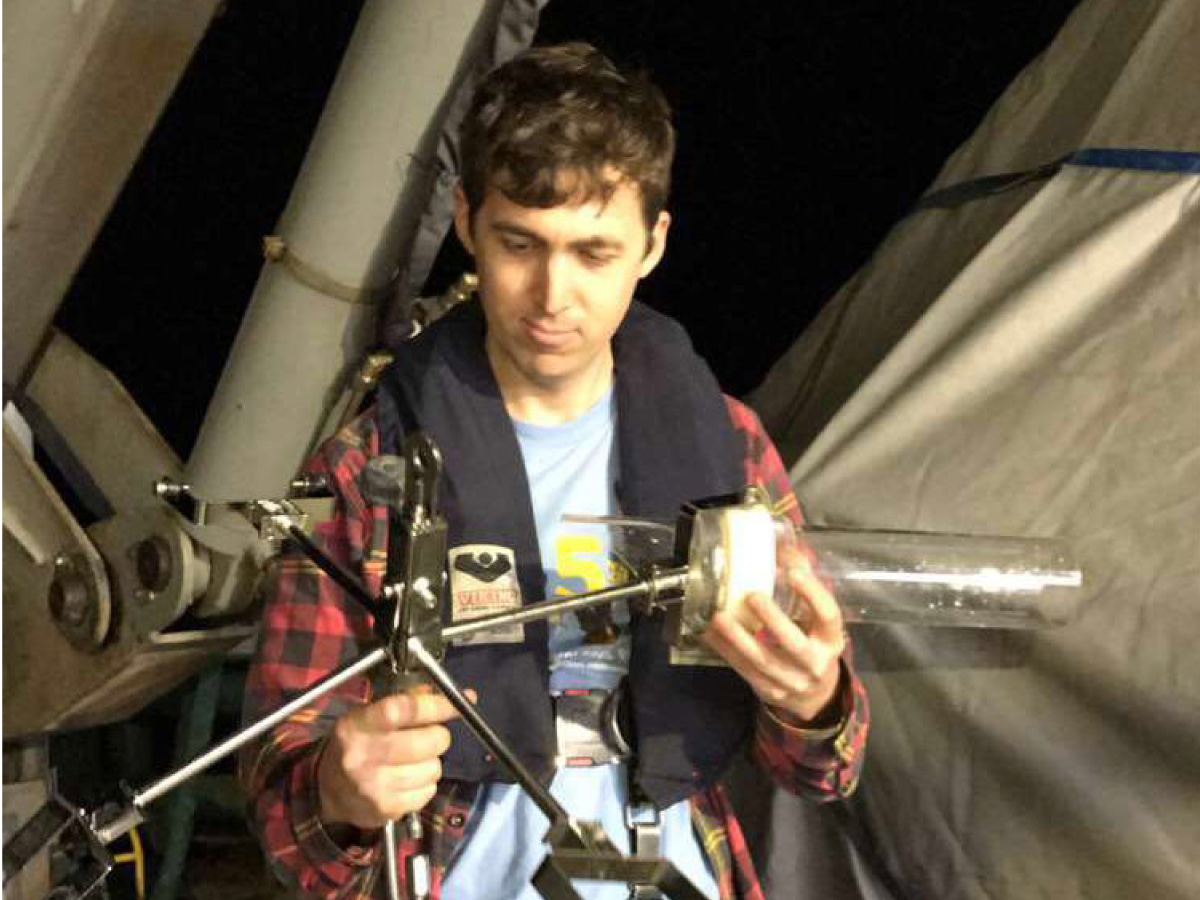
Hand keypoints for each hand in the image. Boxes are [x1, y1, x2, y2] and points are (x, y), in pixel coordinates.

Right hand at [317, 688, 467, 828]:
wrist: (328, 790)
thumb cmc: (356, 745)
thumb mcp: (369, 716)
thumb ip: (406, 702)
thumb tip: (447, 696)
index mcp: (359, 725)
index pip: (406, 709)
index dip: (437, 706)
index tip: (457, 705)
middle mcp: (364, 755)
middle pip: (428, 741)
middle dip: (438, 737)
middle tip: (429, 738)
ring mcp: (374, 785)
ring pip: (433, 768)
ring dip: (431, 763)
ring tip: (414, 762)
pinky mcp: (385, 809)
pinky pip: (428, 792)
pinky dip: (425, 785)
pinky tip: (409, 781)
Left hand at [703, 554, 845, 724]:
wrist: (815, 696)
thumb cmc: (813, 645)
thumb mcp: (817, 622)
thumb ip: (804, 588)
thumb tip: (785, 546)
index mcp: (831, 639)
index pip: (828, 615)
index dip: (812, 594)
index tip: (793, 572)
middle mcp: (815, 663)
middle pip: (794, 643)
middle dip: (773, 619)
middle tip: (753, 595)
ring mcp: (791, 681)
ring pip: (762, 660)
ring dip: (737, 638)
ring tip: (719, 616)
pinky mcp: (768, 690)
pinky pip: (743, 669)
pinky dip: (724, 650)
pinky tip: (710, 632)